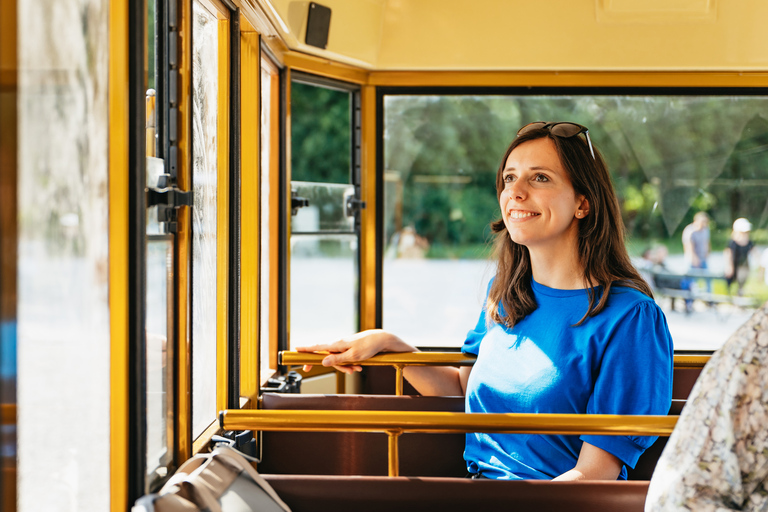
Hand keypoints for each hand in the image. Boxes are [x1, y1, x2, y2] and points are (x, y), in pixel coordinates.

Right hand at [296, 330, 413, 373]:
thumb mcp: (353, 356)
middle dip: (333, 367)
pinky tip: (359, 367)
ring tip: (357, 369)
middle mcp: (338, 344)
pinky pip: (345, 359)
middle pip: (326, 357)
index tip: (295, 350)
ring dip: (345, 367)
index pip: (317, 347)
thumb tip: (322, 362)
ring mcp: (343, 346)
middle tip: (323, 370)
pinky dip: (350, 364)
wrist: (381, 340)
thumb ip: (337, 359)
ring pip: (337, 360)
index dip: (305, 349)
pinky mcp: (349, 348)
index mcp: (336, 344)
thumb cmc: (368, 347)